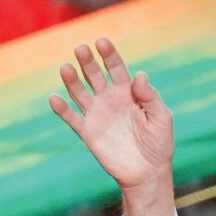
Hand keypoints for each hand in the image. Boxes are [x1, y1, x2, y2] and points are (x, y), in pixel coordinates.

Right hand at [50, 38, 174, 215]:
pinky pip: (71, 118)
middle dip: (87, 62)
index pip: (116, 68)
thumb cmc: (159, 144)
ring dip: (71, 80)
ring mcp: (97, 114)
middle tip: (81, 49)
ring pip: (79, 92)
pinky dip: (61, 109)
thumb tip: (140, 75)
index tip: (101, 42)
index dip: (109, 55)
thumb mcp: (161, 118)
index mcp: (128, 92)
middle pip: (95, 75)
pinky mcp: (87, 131)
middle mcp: (109, 99)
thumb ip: (151, 97)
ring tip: (66, 68)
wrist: (147, 172)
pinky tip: (54, 99)